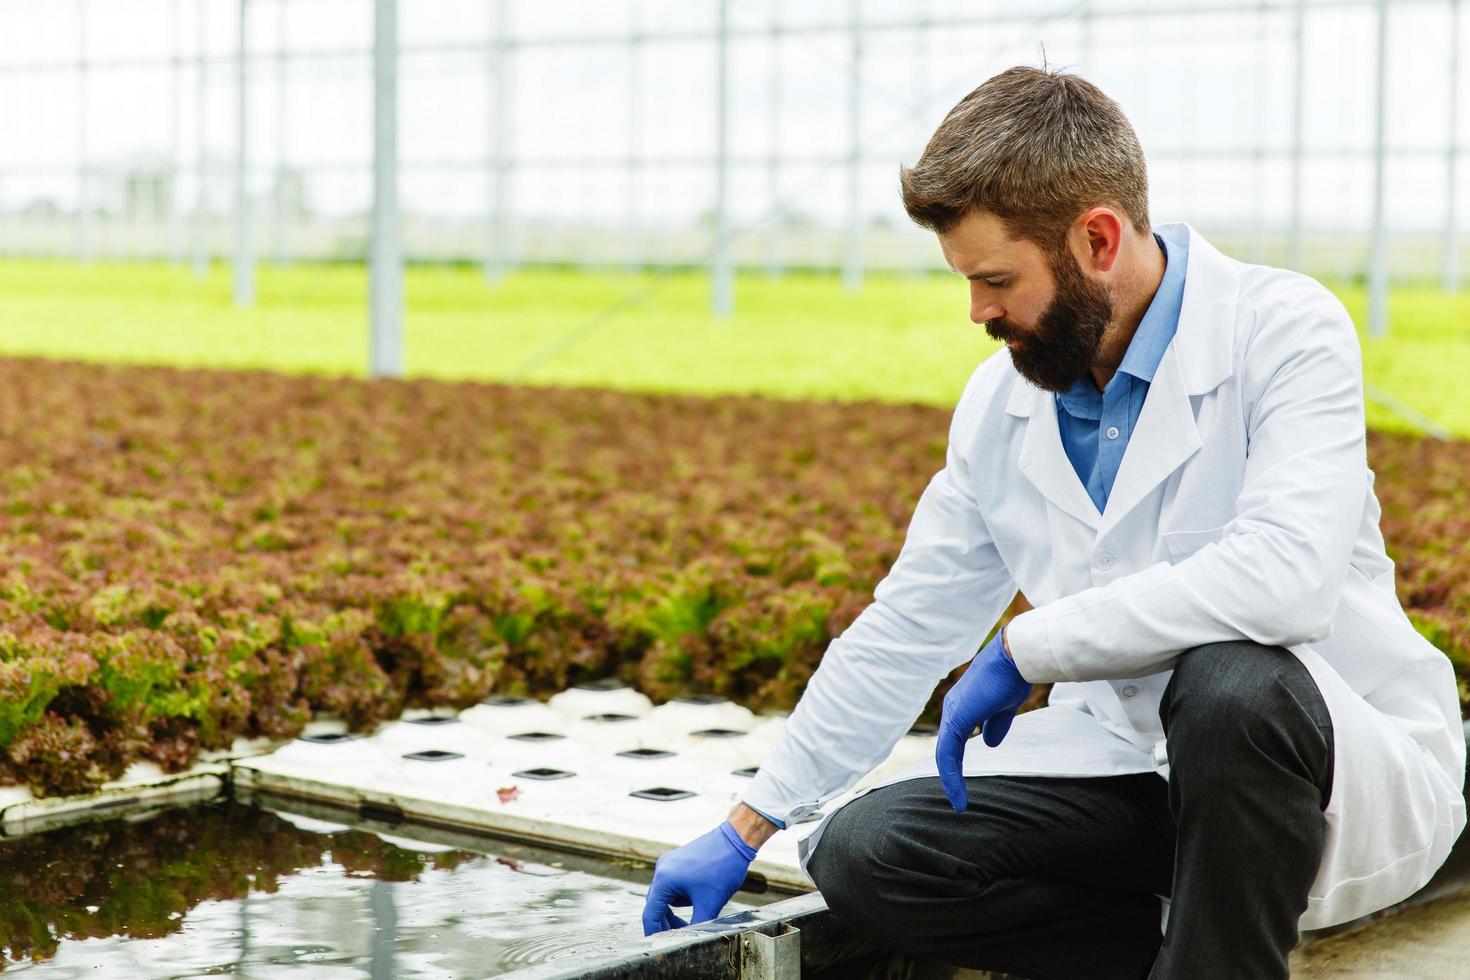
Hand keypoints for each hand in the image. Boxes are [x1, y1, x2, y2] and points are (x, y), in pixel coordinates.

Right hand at [641, 820, 756, 935]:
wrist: (736, 839)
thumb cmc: (723, 867)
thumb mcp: (710, 903)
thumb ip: (697, 926)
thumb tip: (691, 942)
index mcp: (664, 879)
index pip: (650, 914)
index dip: (655, 933)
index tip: (662, 944)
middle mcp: (662, 869)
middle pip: (655, 905)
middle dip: (667, 923)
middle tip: (682, 935)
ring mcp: (669, 863)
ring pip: (665, 895)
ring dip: (675, 910)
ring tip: (695, 914)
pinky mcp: (678, 861)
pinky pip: (672, 884)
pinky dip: (681, 897)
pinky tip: (697, 899)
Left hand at [935, 626, 1032, 811]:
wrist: (1017, 659)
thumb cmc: (1013, 676)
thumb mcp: (1003, 707)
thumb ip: (994, 724)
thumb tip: (989, 743)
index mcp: (963, 705)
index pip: (954, 739)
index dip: (956, 762)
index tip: (962, 784)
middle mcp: (953, 708)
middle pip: (947, 748)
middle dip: (951, 774)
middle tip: (957, 799)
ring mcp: (953, 713)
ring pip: (946, 754)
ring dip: (951, 780)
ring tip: (958, 803)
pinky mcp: (958, 718)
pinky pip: (948, 753)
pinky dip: (952, 776)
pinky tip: (959, 794)